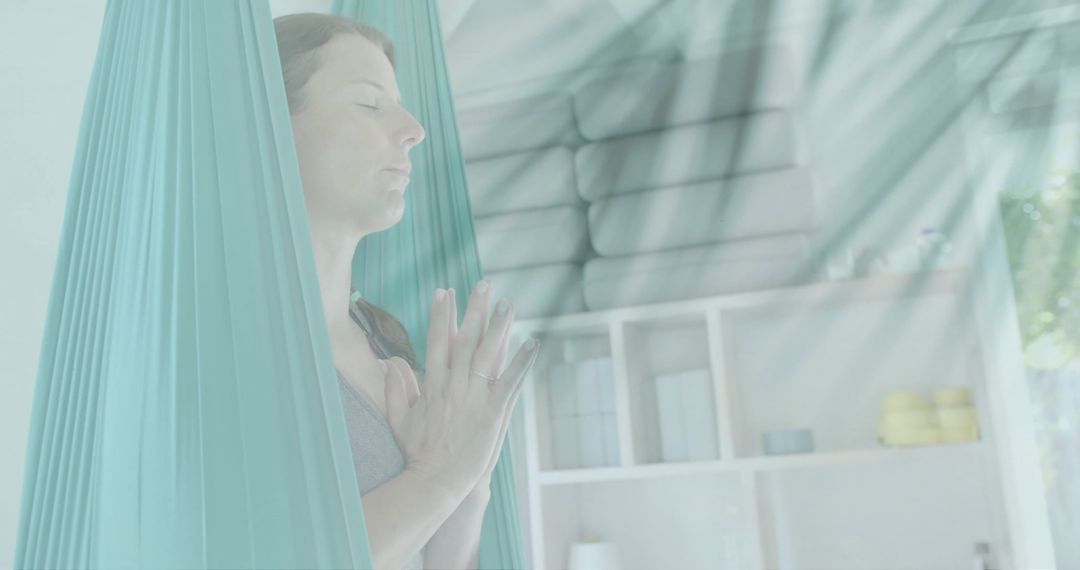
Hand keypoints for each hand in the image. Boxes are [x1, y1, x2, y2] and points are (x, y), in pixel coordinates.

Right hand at [380, 280, 539, 498]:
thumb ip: (395, 388)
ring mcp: (474, 396)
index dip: (441, 315)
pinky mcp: (493, 411)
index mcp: (432, 384)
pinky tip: (532, 343)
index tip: (444, 291)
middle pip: (466, 339)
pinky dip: (521, 361)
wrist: (435, 480)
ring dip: (499, 326)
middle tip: (484, 285)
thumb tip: (387, 362)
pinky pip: (510, 380)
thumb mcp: (400, 418)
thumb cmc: (417, 453)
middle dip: (474, 309)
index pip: (437, 341)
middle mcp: (453, 384)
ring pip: (488, 353)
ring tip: (508, 304)